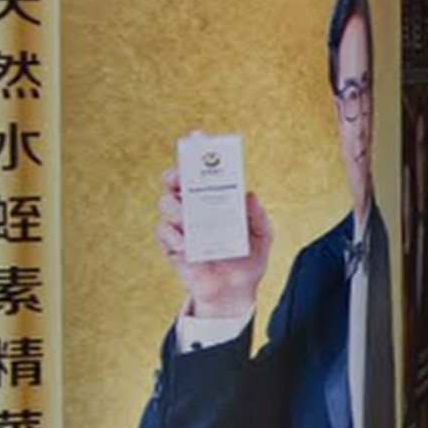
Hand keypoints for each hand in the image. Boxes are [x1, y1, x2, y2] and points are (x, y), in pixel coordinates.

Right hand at [156, 166, 271, 321]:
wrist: (235, 291)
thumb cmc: (249, 258)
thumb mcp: (263, 235)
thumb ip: (258, 216)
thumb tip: (249, 195)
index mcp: (219, 200)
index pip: (206, 172)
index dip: (199, 152)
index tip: (196, 137)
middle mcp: (198, 208)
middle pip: (176, 183)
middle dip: (175, 176)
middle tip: (179, 179)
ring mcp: (183, 225)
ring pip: (167, 204)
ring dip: (175, 208)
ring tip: (188, 219)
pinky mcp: (173, 245)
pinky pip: (164, 232)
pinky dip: (173, 235)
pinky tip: (186, 244)